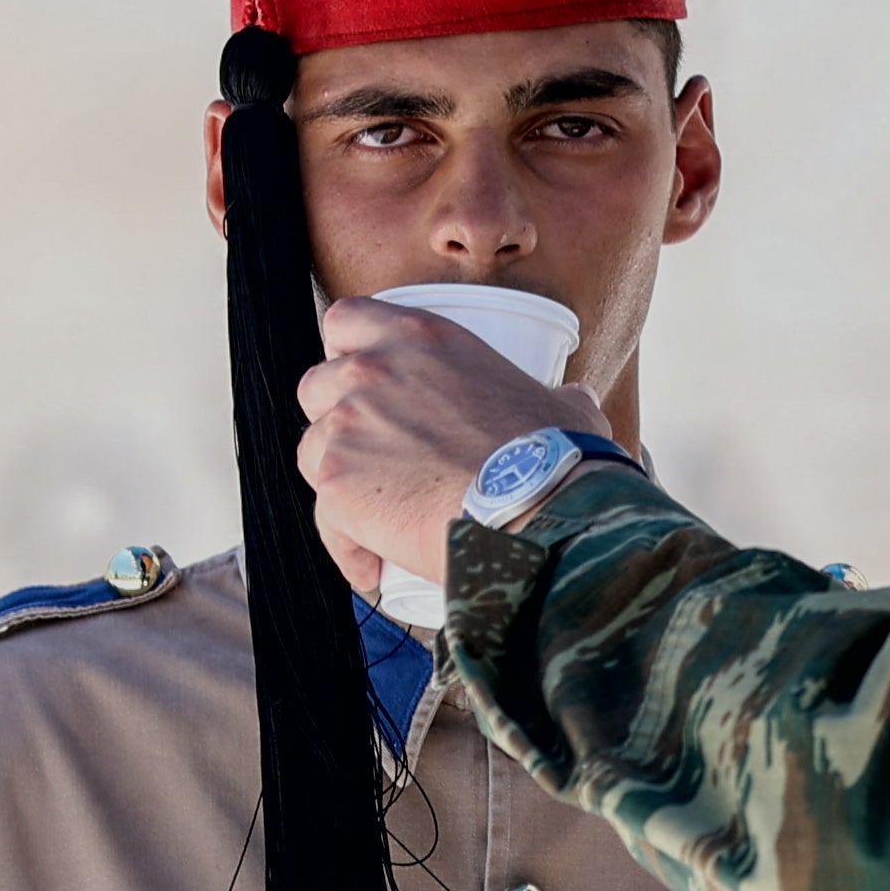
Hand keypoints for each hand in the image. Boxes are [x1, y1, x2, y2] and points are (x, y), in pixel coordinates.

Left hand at [296, 300, 595, 603]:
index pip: (346, 321)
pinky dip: (348, 545)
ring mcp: (346, 424)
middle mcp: (372, 370)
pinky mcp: (334, 482)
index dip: (348, 353)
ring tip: (382, 517)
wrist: (536, 510)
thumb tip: (576, 397)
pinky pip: (325, 517)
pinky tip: (377, 569)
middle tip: (376, 455)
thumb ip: (560, 397)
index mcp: (420, 337)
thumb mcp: (562, 408)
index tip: (366, 383)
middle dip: (336, 419)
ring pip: (312, 451)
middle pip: (316, 386)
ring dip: (339, 481)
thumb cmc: (554, 458)